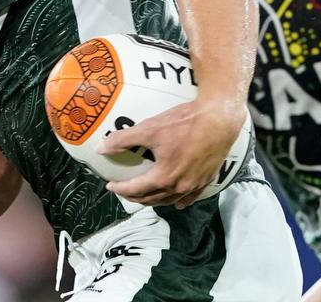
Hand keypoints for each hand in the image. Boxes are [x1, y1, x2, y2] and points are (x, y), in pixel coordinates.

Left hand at [99, 97, 244, 207]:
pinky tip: (176, 202)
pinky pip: (190, 197)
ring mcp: (195, 185)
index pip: (136, 189)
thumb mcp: (150, 129)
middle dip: (134, 197)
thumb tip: (101, 149)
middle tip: (124, 190)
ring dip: (154, 200)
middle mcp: (180, 187)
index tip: (110, 185)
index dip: (120, 189)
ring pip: (170, 201)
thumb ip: (123, 140)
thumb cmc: (184, 122)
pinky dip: (178, 201)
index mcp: (164, 177)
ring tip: (144, 196)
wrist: (219, 118)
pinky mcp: (207, 180)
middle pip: (152, 199)